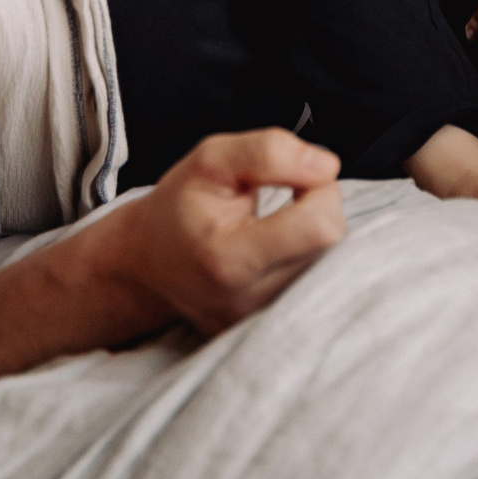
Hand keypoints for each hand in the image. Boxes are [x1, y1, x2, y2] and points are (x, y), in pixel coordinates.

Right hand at [128, 129, 345, 335]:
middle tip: (288, 194)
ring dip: (316, 232)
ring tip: (280, 221)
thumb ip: (268, 152)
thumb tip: (327, 166)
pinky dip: (308, 255)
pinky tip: (280, 246)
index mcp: (232, 259)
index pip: (320, 227)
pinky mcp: (271, 326)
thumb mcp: (210, 160)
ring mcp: (262, 319)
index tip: (295, 178)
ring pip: (331, 263)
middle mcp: (251, 299)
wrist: (146, 265)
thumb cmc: (180, 207)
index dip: (319, 189)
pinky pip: (317, 281)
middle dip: (321, 206)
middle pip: (331, 244)